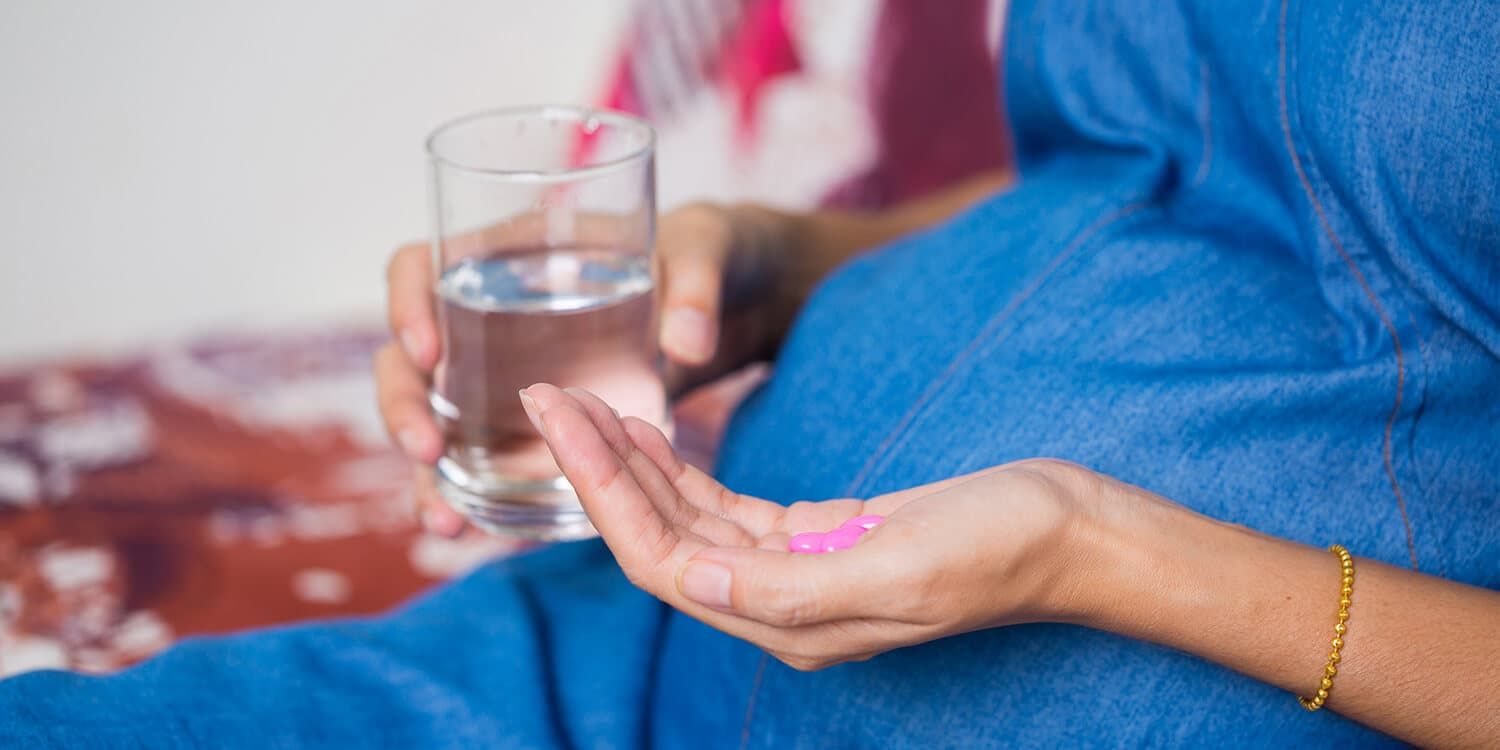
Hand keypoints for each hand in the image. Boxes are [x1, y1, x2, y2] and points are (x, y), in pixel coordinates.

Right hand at [375, 204, 797, 535]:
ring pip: (435, 417)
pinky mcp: (535, 422)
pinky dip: (466, 492)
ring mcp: (507, 373)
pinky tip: (468, 530)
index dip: (408, 302)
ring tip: (444, 520)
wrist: (738, 294)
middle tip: (428, 448)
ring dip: (425, 469)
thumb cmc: (711, 254)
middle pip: (411, 355)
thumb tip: (687, 345)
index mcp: (516, 255)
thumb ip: (698, 288)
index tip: (429, 350)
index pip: (423, 265)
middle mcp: (494, 316)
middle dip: (403, 405)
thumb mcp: (710, 250)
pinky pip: (481, 455)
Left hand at [518, 383, 1111, 669]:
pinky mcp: (817, 536)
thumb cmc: (999, 548)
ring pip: (686, 519)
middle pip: (659, 536)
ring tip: (585, 401)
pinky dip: (683, 468)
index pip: (662, 559)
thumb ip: (795, 586)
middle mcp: (779, 602)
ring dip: (633, 463)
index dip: (603, 492)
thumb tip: (694, 580)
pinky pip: (726, 506)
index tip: (562, 417)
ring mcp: (796, 570)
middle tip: (549, 393)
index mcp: (789, 618)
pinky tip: (655, 433)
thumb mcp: (900, 567)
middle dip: (599, 467)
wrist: (1069, 531)